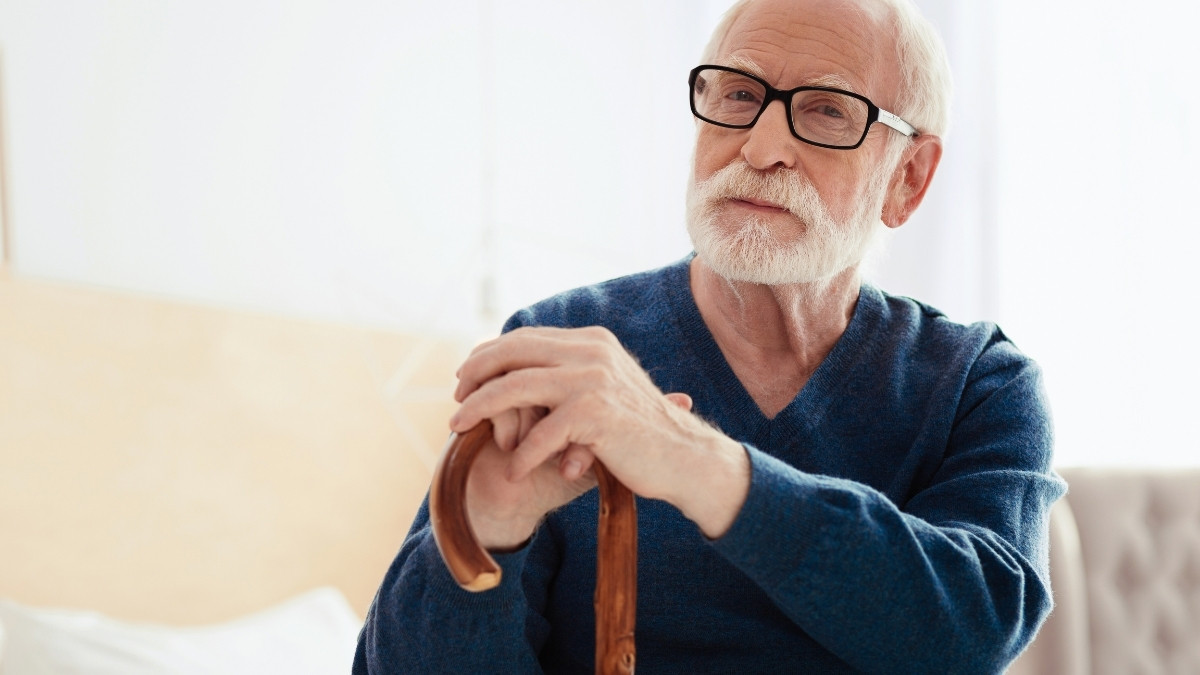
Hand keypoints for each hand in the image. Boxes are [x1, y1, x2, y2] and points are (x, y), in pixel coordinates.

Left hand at [451, 326, 749, 538]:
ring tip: (459, 429)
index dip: (489, 355)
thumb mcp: (605, 390)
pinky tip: (513, 471)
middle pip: (512, 353)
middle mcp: (590, 351)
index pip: (525, 337)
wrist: (685, 457)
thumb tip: (518, 375)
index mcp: (591, 341)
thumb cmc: (639, 432)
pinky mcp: (595, 414)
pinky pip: (540, 434)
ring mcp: (592, 379)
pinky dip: (521, 455)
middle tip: (456, 400)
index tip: (466, 377)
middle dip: (475, 375)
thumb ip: (570, 377)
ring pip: (515, 388)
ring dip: (480, 409)